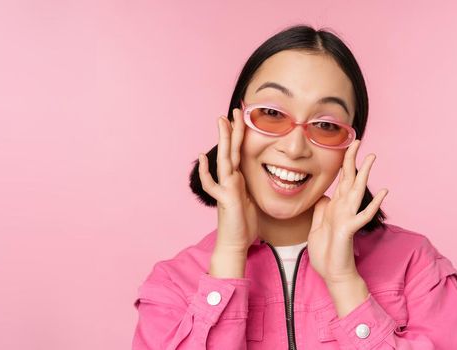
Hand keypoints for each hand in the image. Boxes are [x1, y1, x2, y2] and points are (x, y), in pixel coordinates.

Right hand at [198, 108, 258, 276]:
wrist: (235, 243)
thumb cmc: (244, 224)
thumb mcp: (252, 199)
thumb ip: (249, 186)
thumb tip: (254, 176)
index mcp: (238, 179)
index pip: (240, 151)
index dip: (241, 135)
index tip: (243, 118)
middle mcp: (230, 180)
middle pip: (232, 150)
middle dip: (232, 130)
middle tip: (232, 110)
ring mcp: (225, 188)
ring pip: (224, 160)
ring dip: (223, 140)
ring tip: (221, 122)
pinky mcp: (225, 198)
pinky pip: (212, 183)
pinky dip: (205, 171)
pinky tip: (202, 157)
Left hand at [307, 140, 387, 284]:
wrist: (332, 274)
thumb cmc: (326, 253)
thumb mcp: (318, 227)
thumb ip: (322, 210)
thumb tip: (325, 196)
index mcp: (336, 207)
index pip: (342, 180)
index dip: (344, 163)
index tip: (347, 145)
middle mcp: (344, 209)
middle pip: (350, 179)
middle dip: (353, 159)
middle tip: (358, 140)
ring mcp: (348, 218)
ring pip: (358, 192)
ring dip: (365, 174)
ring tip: (372, 158)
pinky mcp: (349, 229)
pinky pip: (363, 215)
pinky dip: (373, 204)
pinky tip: (384, 192)